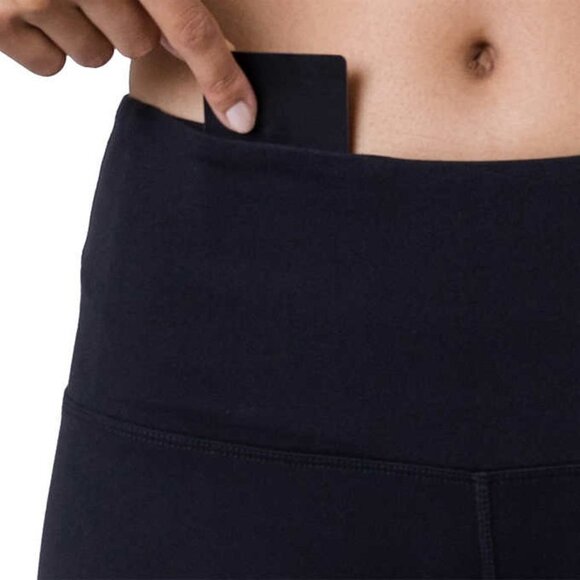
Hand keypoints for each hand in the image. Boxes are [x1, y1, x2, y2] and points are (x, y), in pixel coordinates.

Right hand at [0, 0, 256, 132]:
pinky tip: (30, 1)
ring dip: (89, 28)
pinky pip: (50, 64)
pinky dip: (47, 42)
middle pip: (139, 44)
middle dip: (130, 20)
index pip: (188, 28)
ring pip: (96, 55)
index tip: (244, 119)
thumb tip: (180, 32)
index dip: (221, 78)